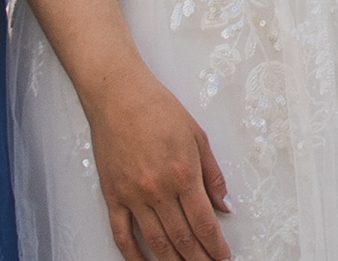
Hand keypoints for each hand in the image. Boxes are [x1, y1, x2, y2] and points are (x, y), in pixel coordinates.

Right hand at [83, 68, 229, 260]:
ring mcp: (133, 195)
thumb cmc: (158, 109)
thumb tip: (225, 205)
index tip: (223, 256)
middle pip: (182, 238)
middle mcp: (158, 189)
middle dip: (199, 259)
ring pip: (156, 242)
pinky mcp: (113, 196)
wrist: (118, 94)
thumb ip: (213, 175)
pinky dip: (134, 256)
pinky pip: (122, 234)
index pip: (204, 223)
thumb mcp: (197, 136)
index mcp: (183, 173)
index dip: (216, 246)